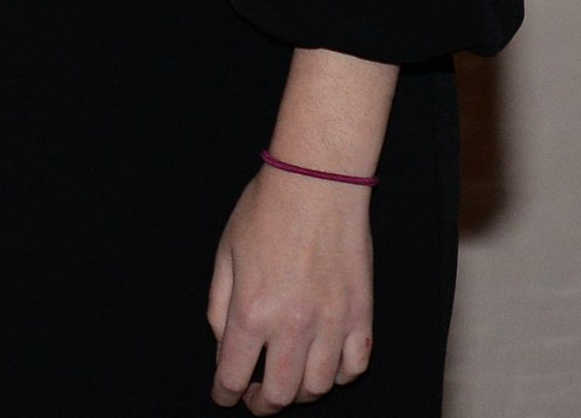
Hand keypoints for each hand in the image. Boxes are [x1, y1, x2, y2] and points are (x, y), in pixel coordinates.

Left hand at [208, 165, 374, 410]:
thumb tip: (224, 343)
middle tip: (253, 398)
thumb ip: (219, 305)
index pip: (233, 373)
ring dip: (298, 392)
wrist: (317, 185)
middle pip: (278, 393)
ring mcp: (332, 324)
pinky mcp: (362, 317)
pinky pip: (354, 367)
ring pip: (318, 387)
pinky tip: (324, 366)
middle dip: (261, 404)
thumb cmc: (265, 211)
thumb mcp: (224, 253)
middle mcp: (293, 326)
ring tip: (286, 381)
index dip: (224, 393)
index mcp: (252, 310)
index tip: (223, 396)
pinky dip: (339, 376)